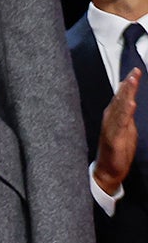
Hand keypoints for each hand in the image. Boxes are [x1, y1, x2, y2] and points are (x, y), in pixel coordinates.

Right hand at [94, 69, 138, 196]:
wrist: (107, 171)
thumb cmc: (117, 151)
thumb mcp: (125, 129)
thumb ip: (126, 114)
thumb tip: (130, 100)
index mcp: (113, 116)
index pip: (121, 97)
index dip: (127, 84)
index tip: (134, 71)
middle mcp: (110, 119)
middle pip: (120, 99)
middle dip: (127, 85)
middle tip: (134, 72)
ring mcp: (111, 128)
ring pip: (120, 107)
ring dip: (126, 94)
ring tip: (131, 81)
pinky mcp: (114, 138)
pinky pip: (121, 122)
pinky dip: (125, 112)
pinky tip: (131, 103)